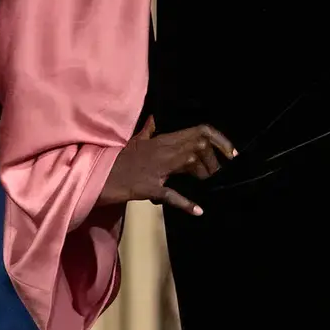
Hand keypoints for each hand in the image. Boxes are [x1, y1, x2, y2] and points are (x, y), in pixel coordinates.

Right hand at [100, 117, 236, 214]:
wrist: (98, 176)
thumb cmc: (116, 161)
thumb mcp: (133, 142)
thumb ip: (147, 130)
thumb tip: (154, 119)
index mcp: (162, 140)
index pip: (199, 131)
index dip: (219, 140)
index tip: (231, 153)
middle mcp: (162, 150)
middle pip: (199, 146)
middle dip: (214, 160)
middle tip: (217, 174)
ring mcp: (156, 169)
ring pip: (190, 165)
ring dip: (204, 175)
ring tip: (209, 185)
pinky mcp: (149, 188)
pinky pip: (171, 195)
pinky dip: (186, 204)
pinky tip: (198, 210)